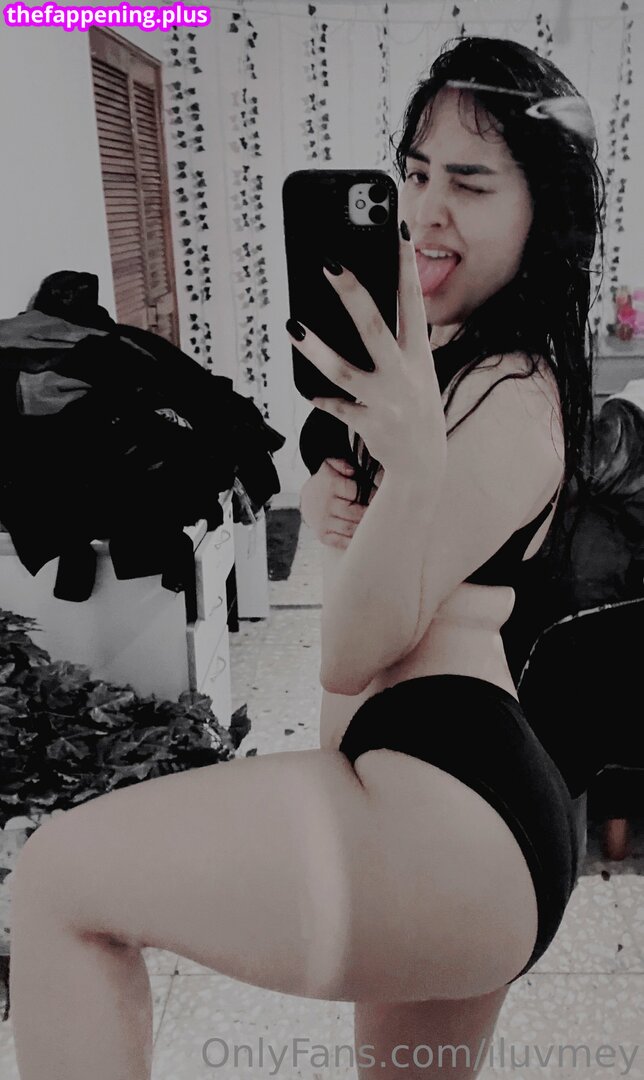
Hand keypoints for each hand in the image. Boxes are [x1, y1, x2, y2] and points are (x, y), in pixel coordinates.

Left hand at [286, 226, 446, 476]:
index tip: (398, 230)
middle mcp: (405, 375)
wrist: (424, 463)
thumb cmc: (414, 404)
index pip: (413, 303)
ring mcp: (386, 401)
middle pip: (374, 327)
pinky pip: (336, 406)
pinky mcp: (368, 424)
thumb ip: (399, 339)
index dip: (406, 266)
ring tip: (291, 327)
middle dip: (351, 293)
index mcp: (419, 355)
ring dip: (316, 348)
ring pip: (344, 370)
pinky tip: (306, 388)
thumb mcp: (417, 369)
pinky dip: (320, 397)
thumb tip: (362, 300)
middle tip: (327, 263)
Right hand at [300, 458, 379, 548]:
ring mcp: (324, 522)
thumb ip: (342, 464)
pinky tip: (363, 538)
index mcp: (331, 485)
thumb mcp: (330, 466)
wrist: (307, 499)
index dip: (372, 494)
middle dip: (370, 514)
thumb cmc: (327, 481)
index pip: (356, 492)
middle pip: (356, 513)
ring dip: (364, 529)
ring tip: (374, 525)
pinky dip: (354, 542)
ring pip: (350, 529)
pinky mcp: (323, 536)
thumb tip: (351, 471)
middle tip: (382, 513)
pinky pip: (341, 542)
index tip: (380, 496)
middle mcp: (326, 505)